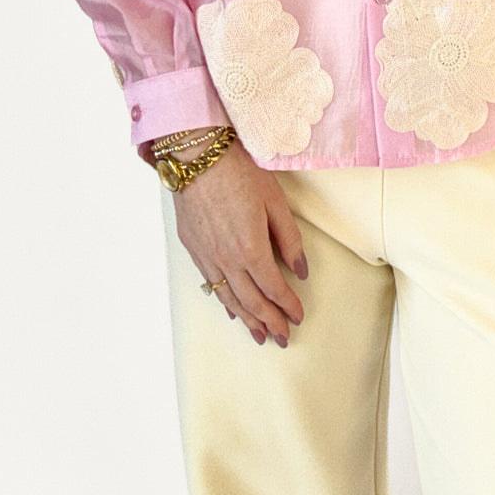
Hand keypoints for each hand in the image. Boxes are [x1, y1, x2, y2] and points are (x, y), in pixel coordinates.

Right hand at [172, 139, 307, 347]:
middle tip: (283, 337)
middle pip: (252, 301)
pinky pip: (212, 285)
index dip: (287, 305)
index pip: (274, 288)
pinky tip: (233, 310)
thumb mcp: (274, 201)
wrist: (197, 157)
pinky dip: (225, 301)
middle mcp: (227, 259)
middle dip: (270, 322)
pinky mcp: (194, 248)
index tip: (298, 316)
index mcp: (251, 248)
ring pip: (230, 298)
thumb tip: (301, 270)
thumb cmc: (238, 172)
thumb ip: (289, 239)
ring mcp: (207, 256)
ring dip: (248, 320)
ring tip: (260, 335)